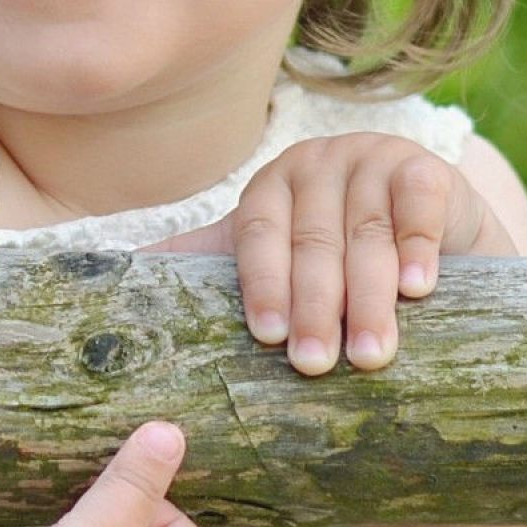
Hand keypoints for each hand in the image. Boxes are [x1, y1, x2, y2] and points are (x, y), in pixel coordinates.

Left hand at [140, 133, 516, 374]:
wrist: (430, 238)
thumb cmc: (335, 260)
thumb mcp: (270, 258)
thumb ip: (196, 269)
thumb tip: (97, 296)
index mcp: (268, 189)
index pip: (255, 234)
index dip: (261, 283)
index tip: (267, 337)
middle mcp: (315, 166)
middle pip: (312, 241)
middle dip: (315, 307)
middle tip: (317, 365)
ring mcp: (372, 161)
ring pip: (367, 234)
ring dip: (370, 297)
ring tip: (372, 354)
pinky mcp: (427, 168)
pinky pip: (420, 206)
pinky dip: (419, 246)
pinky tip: (419, 288)